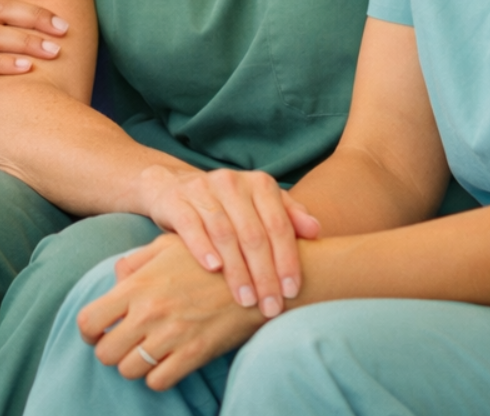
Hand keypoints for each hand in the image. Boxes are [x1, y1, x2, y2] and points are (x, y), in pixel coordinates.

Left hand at [77, 235, 266, 390]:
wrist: (256, 278)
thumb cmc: (211, 259)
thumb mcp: (170, 246)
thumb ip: (137, 260)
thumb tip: (117, 276)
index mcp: (138, 285)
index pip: (89, 319)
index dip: (88, 331)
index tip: (98, 332)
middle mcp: (149, 312)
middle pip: (105, 352)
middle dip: (109, 351)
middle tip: (123, 344)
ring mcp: (171, 336)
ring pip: (129, 370)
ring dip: (134, 365)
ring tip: (145, 353)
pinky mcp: (194, 354)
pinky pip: (158, 382)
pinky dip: (157, 377)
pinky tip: (166, 363)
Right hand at [140, 166, 319, 317]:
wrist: (173, 187)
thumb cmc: (227, 206)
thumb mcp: (260, 206)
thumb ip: (289, 216)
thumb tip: (316, 231)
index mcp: (259, 185)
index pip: (279, 226)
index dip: (287, 260)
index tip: (291, 291)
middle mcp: (232, 183)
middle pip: (253, 234)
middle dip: (264, 274)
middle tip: (269, 306)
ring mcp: (202, 190)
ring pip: (224, 234)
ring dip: (237, 271)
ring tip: (246, 299)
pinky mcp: (176, 201)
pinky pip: (191, 227)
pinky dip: (203, 248)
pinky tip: (213, 269)